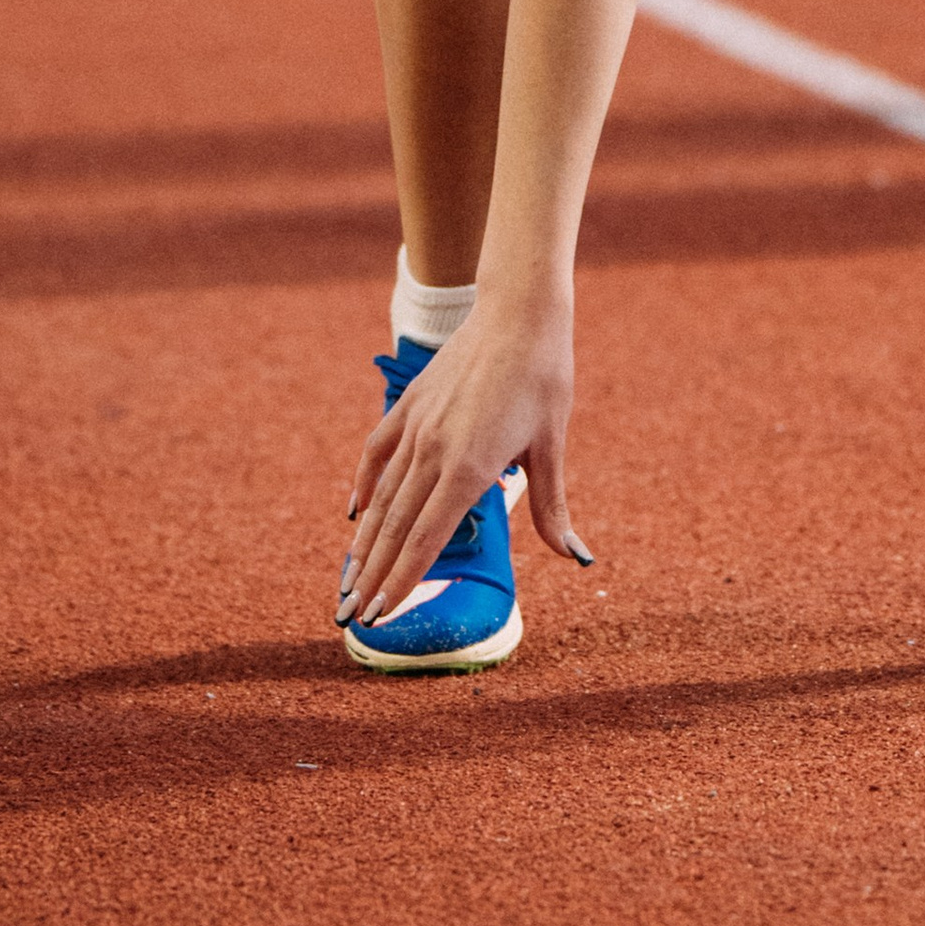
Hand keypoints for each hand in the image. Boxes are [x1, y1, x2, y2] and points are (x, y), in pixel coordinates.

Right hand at [338, 295, 587, 631]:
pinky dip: (365, 485)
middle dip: (374, 575)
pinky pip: (377, 453)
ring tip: (349, 578)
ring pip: (381, 496)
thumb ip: (550, 507)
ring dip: (365, 541)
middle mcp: (434, 451)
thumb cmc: (544, 375)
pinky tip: (356, 512)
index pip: (425, 539)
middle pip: (395, 527)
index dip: (401, 580)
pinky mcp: (410, 403)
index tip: (379, 613)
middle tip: (351, 615)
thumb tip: (574, 556)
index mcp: (469, 467)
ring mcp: (416, 425)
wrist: (519, 310)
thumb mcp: (551, 445)